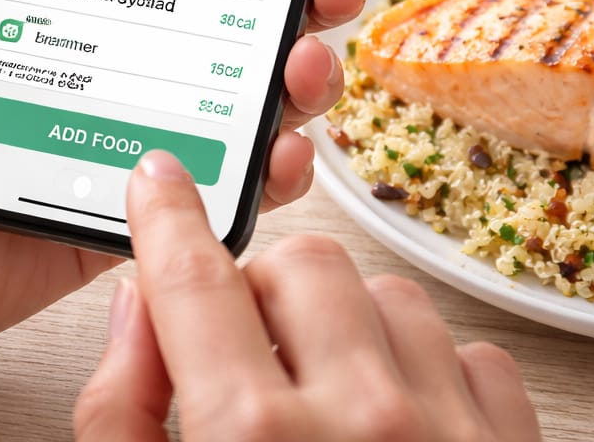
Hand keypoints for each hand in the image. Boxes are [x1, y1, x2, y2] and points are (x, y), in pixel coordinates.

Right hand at [74, 152, 541, 441]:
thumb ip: (119, 411)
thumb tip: (138, 312)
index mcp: (252, 435)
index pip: (193, 277)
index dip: (167, 214)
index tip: (159, 178)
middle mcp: (360, 418)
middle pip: (302, 262)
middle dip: (262, 290)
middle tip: (244, 346)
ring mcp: (450, 431)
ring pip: (391, 295)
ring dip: (347, 324)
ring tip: (324, 389)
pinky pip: (473, 355)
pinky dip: (427, 370)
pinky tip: (398, 418)